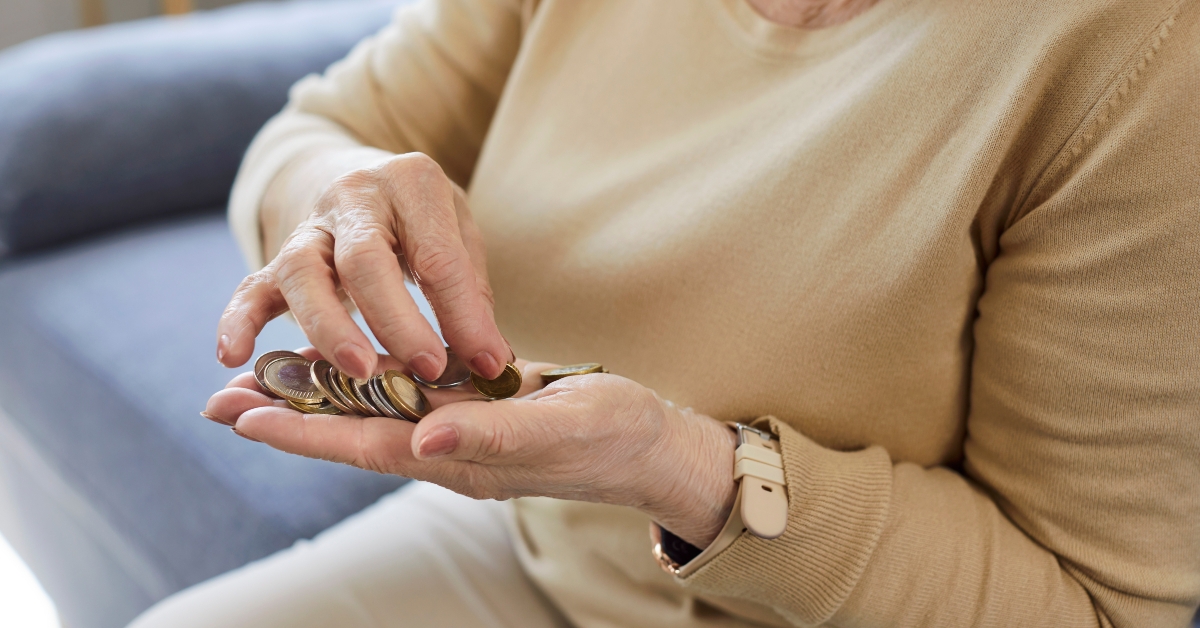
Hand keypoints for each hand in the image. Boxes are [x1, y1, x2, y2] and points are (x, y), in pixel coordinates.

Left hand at [204, 351, 738, 547]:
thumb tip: (423, 441)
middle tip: (220, 399)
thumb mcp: (557, 430)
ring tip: (263, 376)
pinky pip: (405, 392)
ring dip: (317, 395)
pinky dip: (364, 377)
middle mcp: (446, 447)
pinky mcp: (474, 405)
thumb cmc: (610, 437)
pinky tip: (340, 361)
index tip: (243, 416)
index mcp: (459, 458)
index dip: (304, 431)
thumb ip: (490, 436)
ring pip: (372, 409)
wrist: (647, 441)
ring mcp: (458, 428)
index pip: (364, 444)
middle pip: (351, 430)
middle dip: (289, 416)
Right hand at [215, 152, 508, 383]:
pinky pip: (251, 287)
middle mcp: (353, 197)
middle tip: (425, 369)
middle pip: (365, 260)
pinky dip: (239, 320)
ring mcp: (309, 226)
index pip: (438, 256)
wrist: (362, 179)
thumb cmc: (423, 220)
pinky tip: (234, 355)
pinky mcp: (277, 256)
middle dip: (395, 320)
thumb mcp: (458, 235)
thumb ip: (472, 294)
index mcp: (412, 183)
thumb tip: (495, 363)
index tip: (486, 364)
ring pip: (303, 272)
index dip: (464, 315)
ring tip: (352, 371)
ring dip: (328, 327)